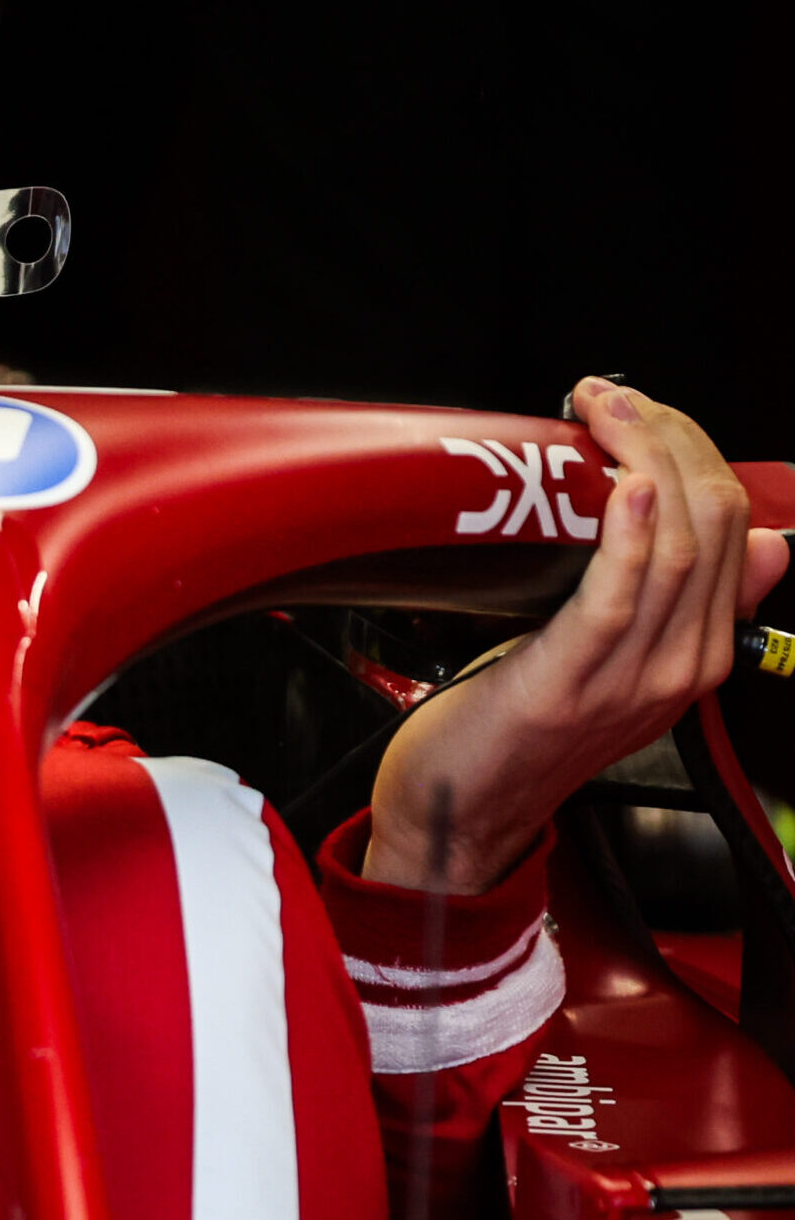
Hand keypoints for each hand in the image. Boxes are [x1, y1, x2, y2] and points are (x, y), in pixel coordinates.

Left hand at [366, 377, 789, 891]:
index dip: (692, 449)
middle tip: (612, 398)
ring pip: (675, 550)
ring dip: (644, 461)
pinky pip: (615, 601)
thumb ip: (671, 605)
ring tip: (610, 413)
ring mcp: (627, 680)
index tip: (637, 408)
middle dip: (669, 440)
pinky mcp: (567, 686)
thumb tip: (762, 543)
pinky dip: (624, 538)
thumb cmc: (509, 733)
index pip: (734, 526)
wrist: (457, 820)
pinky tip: (621, 488)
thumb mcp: (605, 661)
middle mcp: (676, 667)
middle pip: (713, 525)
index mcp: (692, 655)